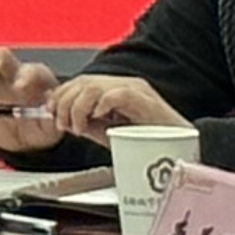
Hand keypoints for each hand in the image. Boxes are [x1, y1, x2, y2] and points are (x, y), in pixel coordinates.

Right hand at [0, 48, 67, 153]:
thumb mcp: (51, 126)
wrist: (24, 142)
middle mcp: (11, 73)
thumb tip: (49, 104)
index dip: (25, 76)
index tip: (21, 88)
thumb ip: (51, 116)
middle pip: (2, 56)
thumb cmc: (41, 129)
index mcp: (35, 78)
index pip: (30, 69)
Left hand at [54, 76, 189, 138]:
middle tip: (62, 124)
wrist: (184, 151)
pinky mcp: (146, 100)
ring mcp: (136, 90)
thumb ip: (88, 124)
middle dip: (65, 102)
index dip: (61, 95)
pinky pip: (117, 94)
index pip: (81, 82)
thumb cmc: (152, 144)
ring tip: (77, 127)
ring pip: (94, 87)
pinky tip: (97, 119)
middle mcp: (125, 85)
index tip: (51, 111)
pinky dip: (101, 105)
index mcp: (116, 89)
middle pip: (83, 82)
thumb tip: (64, 120)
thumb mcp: (110, 133)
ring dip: (78, 107)